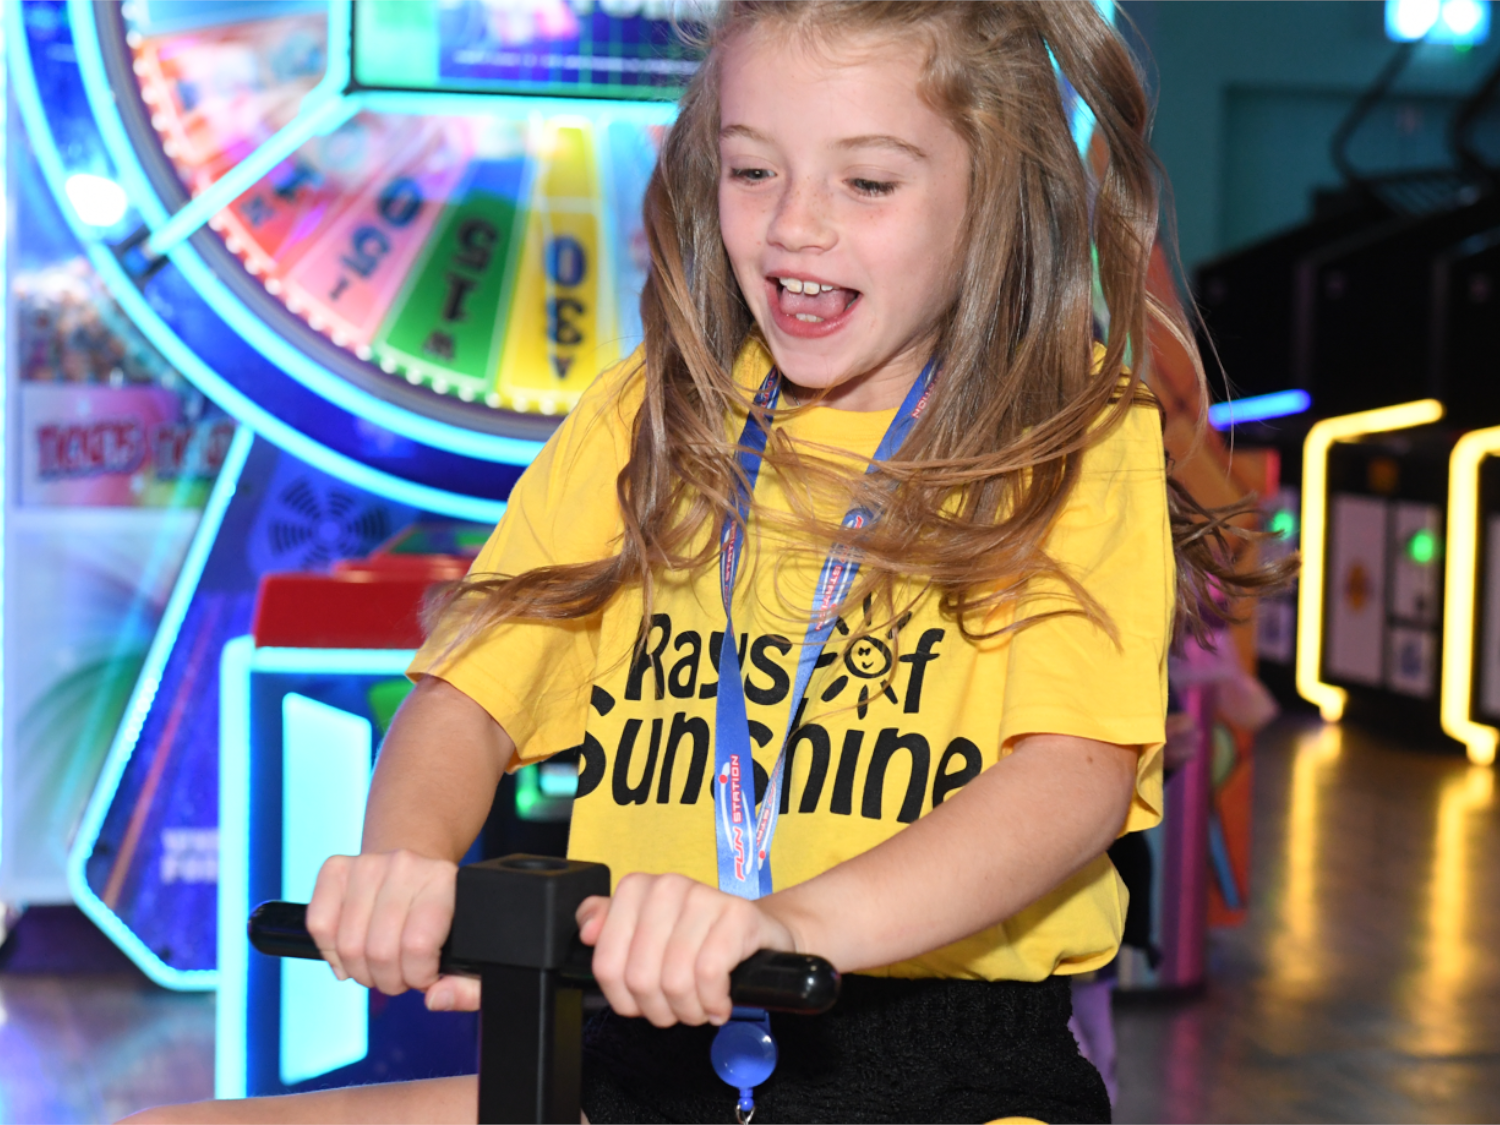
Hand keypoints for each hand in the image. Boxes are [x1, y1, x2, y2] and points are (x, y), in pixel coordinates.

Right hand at [304, 849, 479, 1012]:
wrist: (418, 869)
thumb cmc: (443, 916)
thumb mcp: (471, 947)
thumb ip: (469, 987)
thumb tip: (435, 999)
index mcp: (443, 880)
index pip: (417, 946)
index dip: (417, 977)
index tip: (425, 976)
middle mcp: (405, 865)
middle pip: (379, 951)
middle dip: (389, 980)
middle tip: (401, 975)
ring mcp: (367, 864)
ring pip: (347, 945)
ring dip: (361, 971)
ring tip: (380, 966)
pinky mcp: (336, 868)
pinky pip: (318, 925)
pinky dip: (331, 952)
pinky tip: (352, 954)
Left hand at [577, 873, 798, 1027]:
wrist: (758, 933)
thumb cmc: (697, 940)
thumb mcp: (646, 935)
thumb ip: (608, 929)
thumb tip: (588, 931)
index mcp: (636, 889)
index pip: (608, 966)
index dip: (625, 999)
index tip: (643, 1001)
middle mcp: (667, 886)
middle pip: (641, 978)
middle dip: (660, 1009)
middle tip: (677, 1009)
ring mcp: (704, 897)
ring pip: (674, 980)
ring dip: (690, 1011)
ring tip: (699, 1007)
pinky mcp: (738, 915)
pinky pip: (709, 975)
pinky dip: (713, 1002)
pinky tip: (719, 1003)